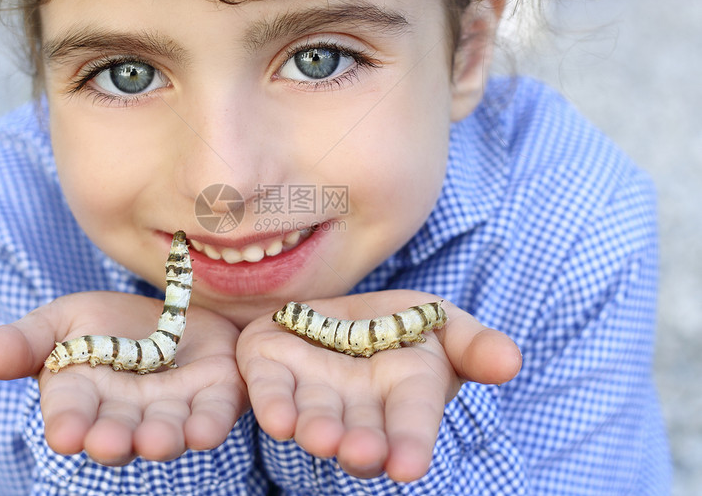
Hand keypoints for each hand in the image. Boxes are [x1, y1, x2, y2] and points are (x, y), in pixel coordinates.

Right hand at [0, 291, 246, 464]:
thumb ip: (26, 342)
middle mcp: (126, 414)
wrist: (174, 310)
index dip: (69, 424)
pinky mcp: (214, 397)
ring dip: (162, 439)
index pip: (71, 414)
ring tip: (157, 442)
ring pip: (166, 430)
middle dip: (113, 440)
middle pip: (118, 431)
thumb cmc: (108, 325)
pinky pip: (213, 416)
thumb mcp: (64, 321)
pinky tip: (205, 431)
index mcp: (84, 398)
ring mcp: (172, 409)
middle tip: (109, 444)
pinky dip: (209, 425)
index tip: (65, 435)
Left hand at [236, 290, 520, 482]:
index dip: (410, 444)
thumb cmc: (406, 326)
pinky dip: (271, 403)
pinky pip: (267, 389)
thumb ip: (476, 346)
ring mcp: (312, 390)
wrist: (344, 312)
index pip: (411, 425)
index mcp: (404, 398)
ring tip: (319, 437)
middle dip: (360, 447)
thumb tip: (511, 362)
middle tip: (360, 454)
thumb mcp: (447, 326)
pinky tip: (276, 418)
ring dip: (316, 429)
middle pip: (359, 433)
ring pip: (313, 417)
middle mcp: (357, 407)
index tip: (408, 466)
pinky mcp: (271, 366)